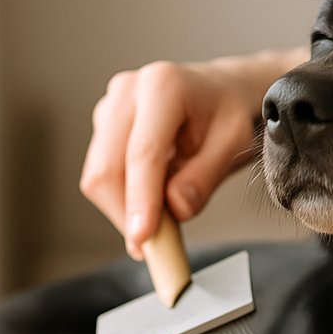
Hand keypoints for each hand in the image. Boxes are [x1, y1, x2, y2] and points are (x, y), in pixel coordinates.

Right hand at [80, 49, 306, 258]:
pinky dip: (124, 200)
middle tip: (157, 247)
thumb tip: (176, 207)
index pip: (142, 153)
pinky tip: (152, 202)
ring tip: (163, 220)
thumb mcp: (234, 143)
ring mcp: (110, 108)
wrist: (222, 92)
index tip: (143, 238)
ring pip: (99, 176)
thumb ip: (205, 176)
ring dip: (125, 210)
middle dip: (127, 214)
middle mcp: (128, 91)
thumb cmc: (229, 113)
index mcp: (163, 86)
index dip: (140, 200)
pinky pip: (103, 175)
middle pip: (107, 168)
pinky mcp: (104, 126)